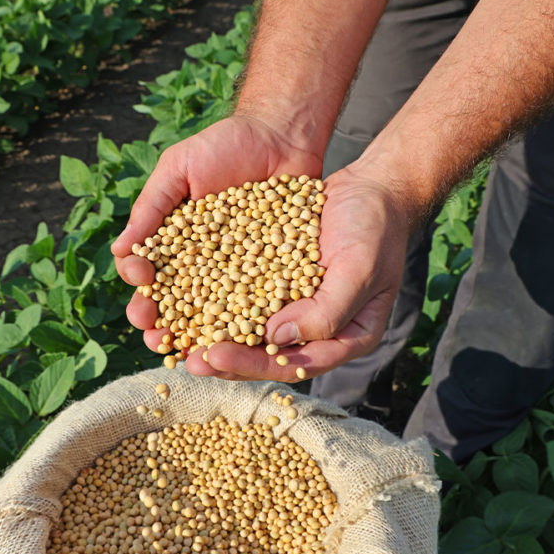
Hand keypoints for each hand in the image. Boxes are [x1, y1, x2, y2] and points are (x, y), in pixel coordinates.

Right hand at [111, 114, 324, 359]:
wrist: (282, 134)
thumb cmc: (224, 145)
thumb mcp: (179, 168)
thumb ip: (151, 207)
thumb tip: (118, 251)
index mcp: (173, 243)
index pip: (147, 273)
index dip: (140, 286)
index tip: (142, 286)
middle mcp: (201, 264)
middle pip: (176, 303)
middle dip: (162, 323)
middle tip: (156, 335)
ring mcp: (237, 272)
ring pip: (213, 313)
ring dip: (199, 335)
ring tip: (191, 350)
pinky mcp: (273, 274)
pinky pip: (259, 303)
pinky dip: (249, 323)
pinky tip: (243, 340)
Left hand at [191, 160, 413, 381]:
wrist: (371, 188)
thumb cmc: (375, 229)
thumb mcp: (359, 270)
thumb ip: (326, 312)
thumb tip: (276, 340)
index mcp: (345, 338)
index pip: (295, 364)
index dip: (253, 365)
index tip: (214, 356)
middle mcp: (318, 329)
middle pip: (266, 354)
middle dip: (225, 358)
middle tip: (186, 359)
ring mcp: (296, 305)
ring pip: (250, 329)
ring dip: (215, 334)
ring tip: (178, 338)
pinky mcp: (277, 280)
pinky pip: (245, 295)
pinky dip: (217, 299)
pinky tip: (187, 297)